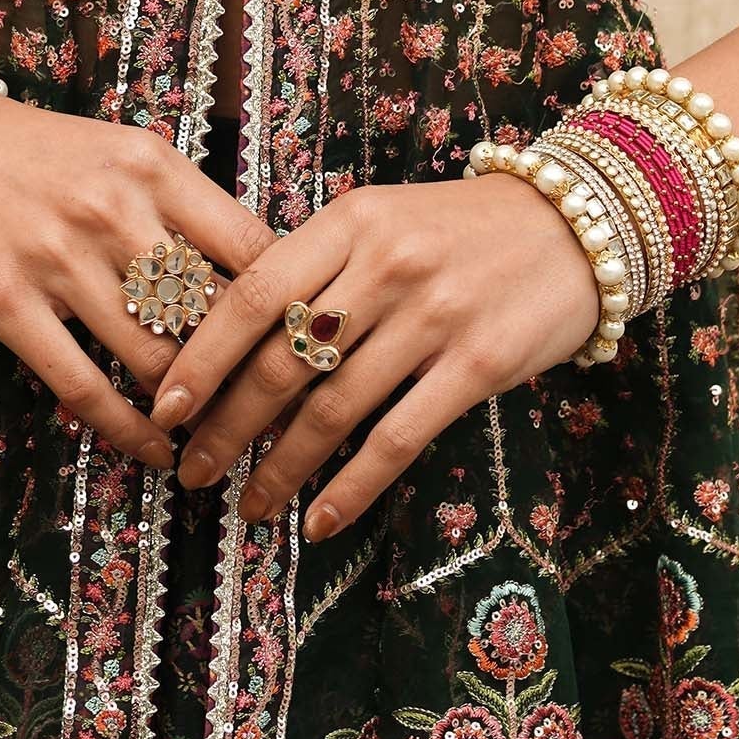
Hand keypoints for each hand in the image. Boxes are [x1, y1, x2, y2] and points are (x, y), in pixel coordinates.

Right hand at [0, 86, 275, 470]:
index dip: (288, 306)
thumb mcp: (119, 154)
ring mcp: (57, 258)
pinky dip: (129, 431)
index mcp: (152, 166)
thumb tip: (258, 276)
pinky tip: (156, 452)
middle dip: (248, 372)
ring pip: (154, 357)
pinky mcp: (6, 303)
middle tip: (275, 415)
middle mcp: (112, 209)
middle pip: (210, 312)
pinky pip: (83, 386)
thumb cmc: (34, 154)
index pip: (251, 246)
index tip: (305, 347)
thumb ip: (181, 207)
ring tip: (220, 439)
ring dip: (193, 408)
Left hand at [150, 175, 601, 539]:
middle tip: (191, 469)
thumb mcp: (382, 220)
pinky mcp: (478, 364)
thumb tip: (235, 339)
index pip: (253, 293)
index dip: (201, 356)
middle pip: (283, 359)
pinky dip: (353, 485)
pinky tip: (322, 518)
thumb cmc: (461, 228)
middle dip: (227, 425)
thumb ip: (319, 267)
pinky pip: (398, 437)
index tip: (163, 406)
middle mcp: (385, 265)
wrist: (575, 223)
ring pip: (333, 407)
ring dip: (281, 467)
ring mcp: (433, 315)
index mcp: (349, 222)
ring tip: (248, 504)